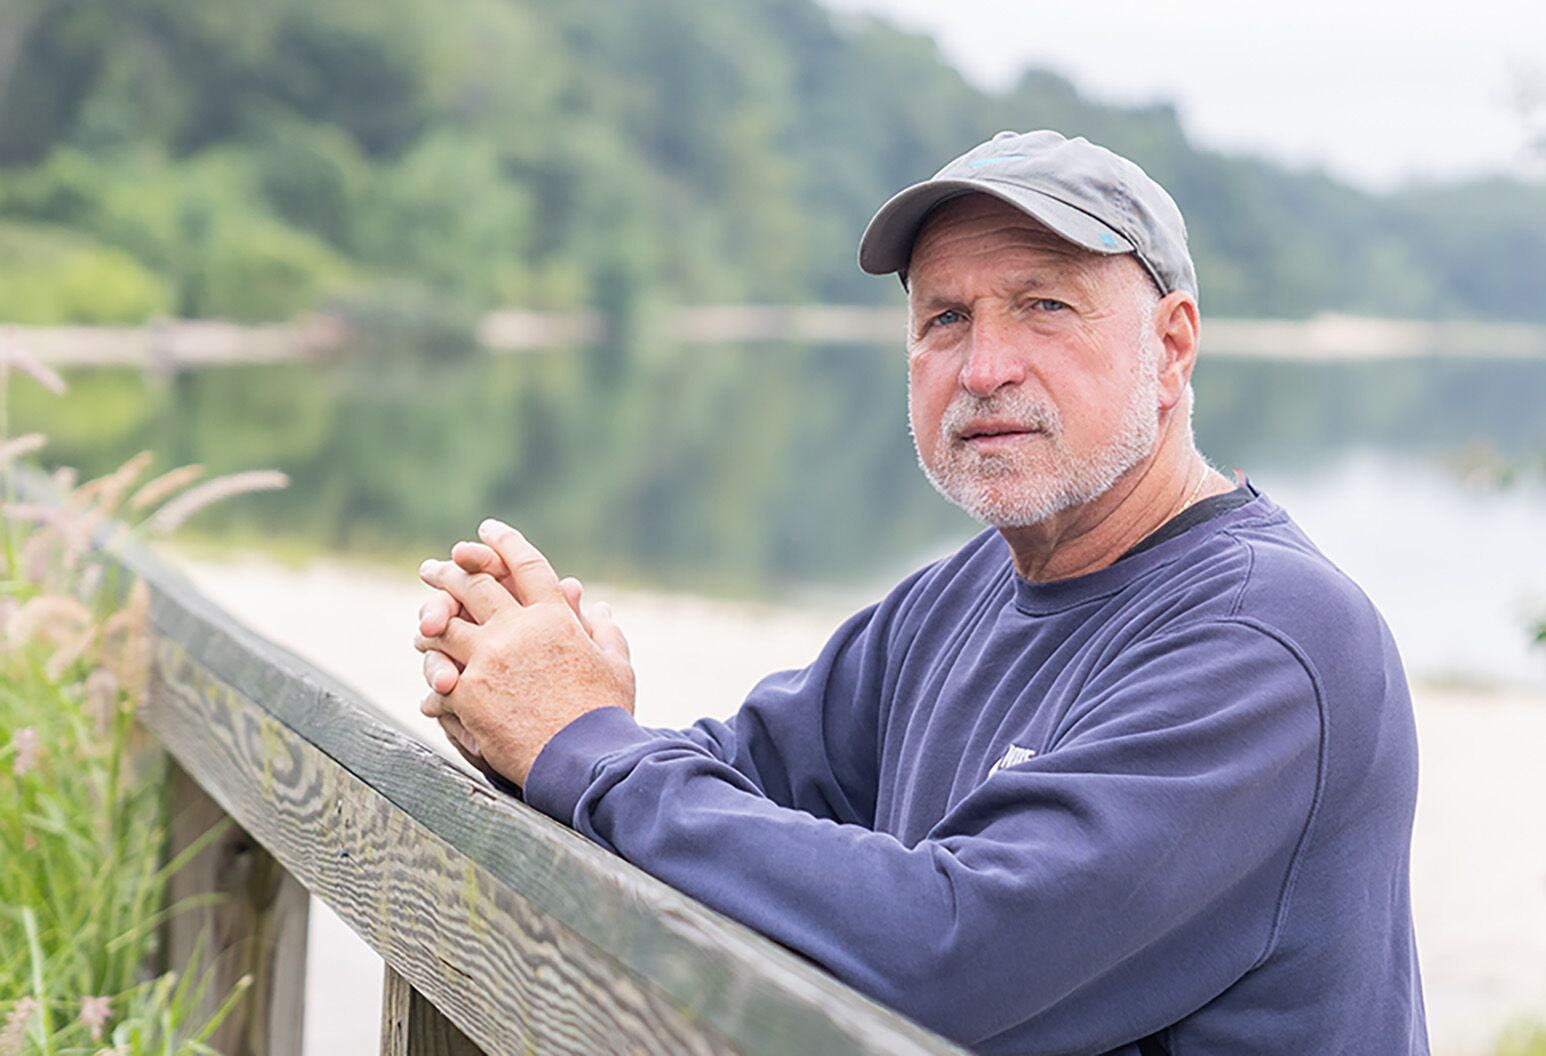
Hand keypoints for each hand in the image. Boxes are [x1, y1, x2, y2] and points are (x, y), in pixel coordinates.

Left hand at [413, 519, 634, 785]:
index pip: (525, 565)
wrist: (584, 759)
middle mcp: (516, 629)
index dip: (505, 543)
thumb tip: (598, 608)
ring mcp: (487, 660)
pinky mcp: (468, 694)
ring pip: (446, 626)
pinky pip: (440, 675)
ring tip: (426, 620)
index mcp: (554, 616)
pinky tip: (434, 674)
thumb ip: (605, 632)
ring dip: (433, 619)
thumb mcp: (617, 666)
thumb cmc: (607, 714)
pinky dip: (437, 673)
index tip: (488, 529)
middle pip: (474, 586)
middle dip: (451, 571)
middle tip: (434, 567)